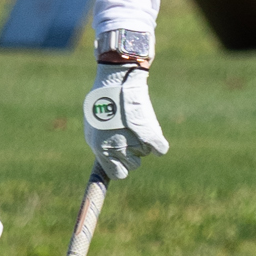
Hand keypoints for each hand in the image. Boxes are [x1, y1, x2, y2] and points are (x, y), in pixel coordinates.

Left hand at [82, 67, 168, 181]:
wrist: (118, 80)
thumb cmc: (103, 101)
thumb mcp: (94, 126)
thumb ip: (101, 145)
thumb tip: (109, 158)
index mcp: (100, 149)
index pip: (117, 174)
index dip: (121, 166)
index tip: (123, 158)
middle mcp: (116, 149)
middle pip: (133, 165)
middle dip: (133, 153)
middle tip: (130, 133)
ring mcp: (133, 142)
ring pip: (145, 153)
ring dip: (143, 142)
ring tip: (135, 123)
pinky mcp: (149, 133)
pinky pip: (160, 149)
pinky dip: (159, 144)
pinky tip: (152, 133)